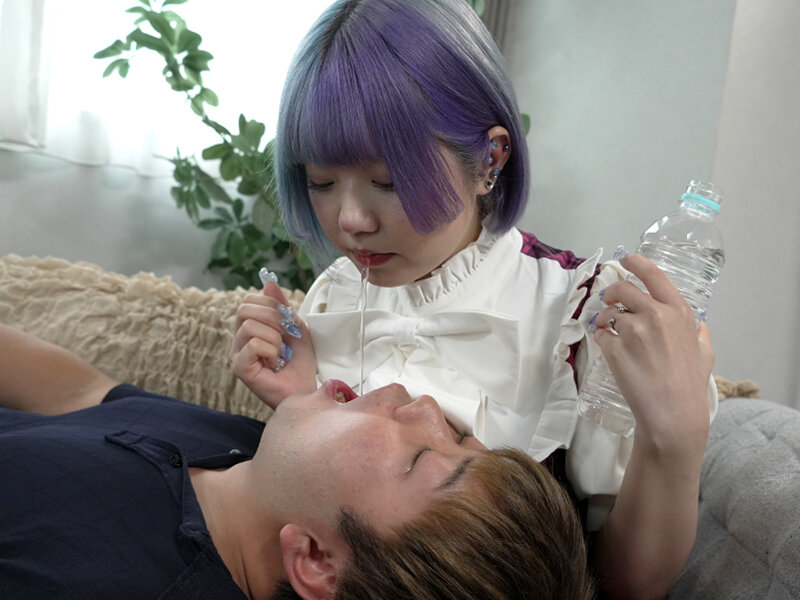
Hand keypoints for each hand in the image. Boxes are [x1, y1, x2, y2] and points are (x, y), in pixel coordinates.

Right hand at [230, 282, 316, 409]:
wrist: (306, 389)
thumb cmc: (300, 364)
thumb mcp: (296, 328)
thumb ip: (282, 307)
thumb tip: (269, 283)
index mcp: (249, 328)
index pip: (249, 301)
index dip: (271, 305)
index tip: (287, 321)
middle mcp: (238, 340)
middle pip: (244, 309)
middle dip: (272, 318)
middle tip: (285, 336)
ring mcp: (236, 354)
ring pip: (249, 326)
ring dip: (274, 338)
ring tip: (280, 354)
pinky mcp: (239, 368)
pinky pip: (252, 345)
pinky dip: (270, 351)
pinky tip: (275, 364)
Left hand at [592, 253, 714, 446]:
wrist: (672, 413)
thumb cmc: (690, 385)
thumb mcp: (705, 353)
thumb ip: (700, 334)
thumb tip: (700, 326)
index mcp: (678, 312)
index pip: (653, 275)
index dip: (637, 263)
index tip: (626, 259)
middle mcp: (655, 315)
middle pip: (622, 289)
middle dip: (612, 293)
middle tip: (610, 301)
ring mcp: (632, 331)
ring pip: (608, 313)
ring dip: (605, 319)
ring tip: (610, 331)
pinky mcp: (613, 348)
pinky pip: (600, 335)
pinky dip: (601, 340)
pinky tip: (609, 349)